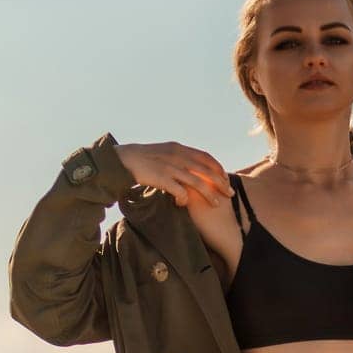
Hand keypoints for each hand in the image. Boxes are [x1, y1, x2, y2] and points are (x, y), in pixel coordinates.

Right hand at [114, 141, 233, 205]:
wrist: (123, 160)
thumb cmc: (143, 159)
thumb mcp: (164, 152)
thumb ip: (178, 158)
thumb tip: (191, 168)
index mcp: (179, 148)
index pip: (206, 157)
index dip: (218, 168)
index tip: (225, 179)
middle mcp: (178, 156)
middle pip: (207, 171)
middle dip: (221, 183)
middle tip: (229, 193)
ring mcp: (170, 167)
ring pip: (198, 183)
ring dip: (209, 195)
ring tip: (217, 204)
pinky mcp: (162, 179)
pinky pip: (180, 192)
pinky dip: (185, 199)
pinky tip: (183, 204)